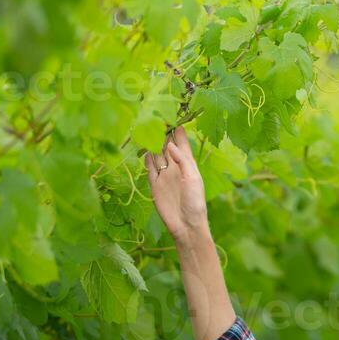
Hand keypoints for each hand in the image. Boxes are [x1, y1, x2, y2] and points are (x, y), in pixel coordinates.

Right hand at [145, 125, 209, 245]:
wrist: (186, 225)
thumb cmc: (195, 202)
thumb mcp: (193, 179)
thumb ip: (182, 161)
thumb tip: (171, 144)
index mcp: (188, 164)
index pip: (182, 142)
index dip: (177, 129)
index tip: (173, 113)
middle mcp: (175, 167)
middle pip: (167, 145)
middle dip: (162, 131)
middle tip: (155, 115)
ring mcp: (164, 175)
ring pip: (156, 154)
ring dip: (152, 142)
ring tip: (146, 127)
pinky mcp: (154, 184)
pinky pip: (149, 167)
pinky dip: (146, 158)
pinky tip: (143, 148)